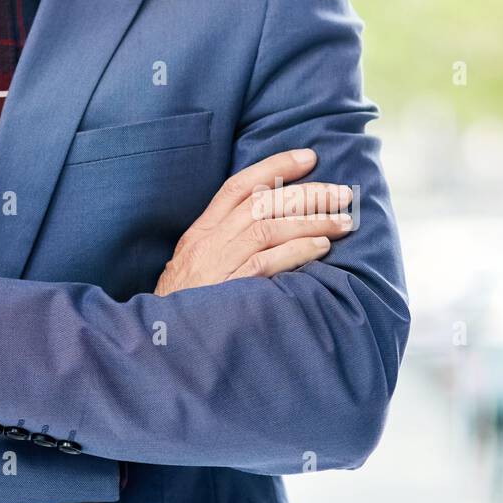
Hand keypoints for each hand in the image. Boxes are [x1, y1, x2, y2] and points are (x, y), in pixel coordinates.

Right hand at [154, 148, 352, 295]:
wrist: (159, 344)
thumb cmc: (187, 308)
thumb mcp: (197, 269)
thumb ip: (227, 247)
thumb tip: (274, 227)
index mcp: (200, 233)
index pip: (238, 187)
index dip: (275, 167)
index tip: (309, 157)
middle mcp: (207, 243)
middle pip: (260, 203)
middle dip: (306, 193)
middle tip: (343, 193)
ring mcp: (215, 266)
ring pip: (266, 228)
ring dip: (310, 220)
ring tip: (344, 221)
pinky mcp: (226, 291)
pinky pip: (264, 263)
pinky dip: (295, 251)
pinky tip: (322, 247)